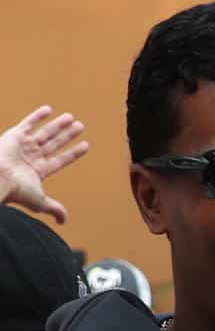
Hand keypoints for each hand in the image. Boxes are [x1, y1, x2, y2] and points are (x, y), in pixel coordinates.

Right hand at [0, 105, 88, 222]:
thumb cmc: (16, 191)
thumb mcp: (40, 201)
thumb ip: (54, 208)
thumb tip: (63, 221)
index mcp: (38, 171)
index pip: (61, 160)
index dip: (73, 153)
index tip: (86, 145)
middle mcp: (31, 157)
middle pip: (54, 143)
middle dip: (68, 135)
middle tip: (81, 126)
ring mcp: (23, 146)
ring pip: (44, 132)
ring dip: (58, 125)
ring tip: (72, 117)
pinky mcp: (13, 136)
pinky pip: (27, 123)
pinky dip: (37, 116)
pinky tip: (49, 109)